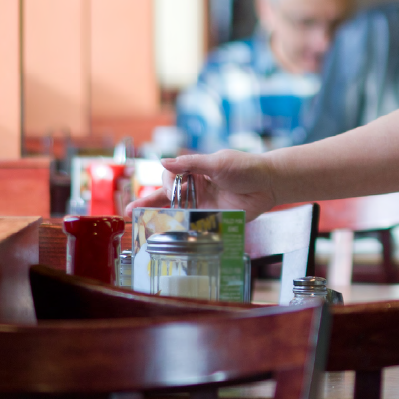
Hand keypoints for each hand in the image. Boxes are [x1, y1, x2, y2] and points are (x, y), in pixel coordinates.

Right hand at [124, 150, 274, 219]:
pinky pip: (194, 225)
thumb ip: (192, 164)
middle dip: (147, 203)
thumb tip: (164, 161)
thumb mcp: (218, 162)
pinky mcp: (212, 219)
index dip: (166, 183)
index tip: (171, 189)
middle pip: (167, 196)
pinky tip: (168, 237)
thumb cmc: (245, 167)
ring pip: (177, 212)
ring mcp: (203, 204)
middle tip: (130, 212)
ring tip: (139, 225)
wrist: (268, 184)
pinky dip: (181, 231)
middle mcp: (196, 188)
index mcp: (196, 171)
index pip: (170, 176)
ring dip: (159, 219)